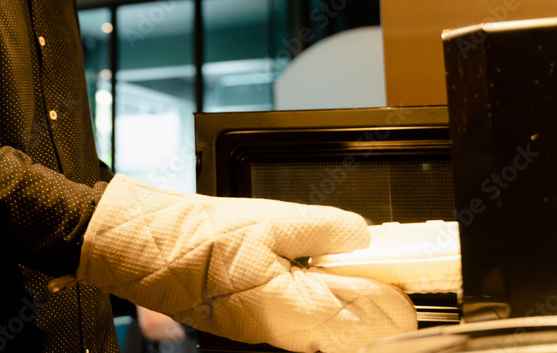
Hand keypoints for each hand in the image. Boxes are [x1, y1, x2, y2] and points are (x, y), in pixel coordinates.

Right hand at [75, 175, 415, 352]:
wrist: (146, 249)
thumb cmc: (196, 237)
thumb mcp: (269, 220)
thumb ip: (327, 229)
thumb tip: (365, 235)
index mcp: (298, 309)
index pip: (379, 318)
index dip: (401, 295)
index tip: (410, 269)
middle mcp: (291, 334)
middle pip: (366, 335)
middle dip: (383, 302)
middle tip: (381, 265)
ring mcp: (276, 335)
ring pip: (340, 334)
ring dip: (356, 303)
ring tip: (349, 266)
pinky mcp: (262, 327)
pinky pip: (312, 325)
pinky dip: (328, 303)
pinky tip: (319, 274)